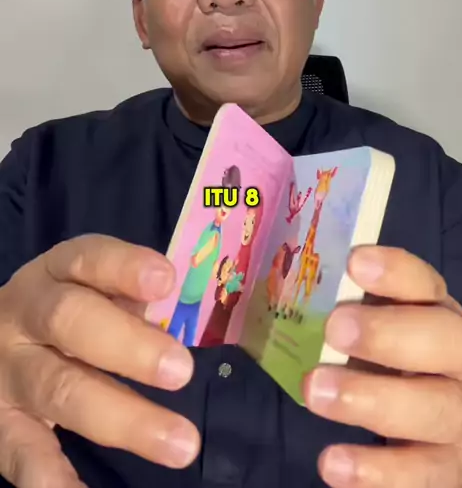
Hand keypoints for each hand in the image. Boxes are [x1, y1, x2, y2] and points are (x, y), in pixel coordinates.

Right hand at [0, 235, 200, 486]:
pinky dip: (55, 479)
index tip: (167, 281)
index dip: (125, 267)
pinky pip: (23, 453)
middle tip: (183, 370)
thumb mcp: (88, 290)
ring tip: (179, 443)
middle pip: (71, 322)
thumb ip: (128, 298)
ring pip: (59, 390)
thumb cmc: (66, 315)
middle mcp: (25, 316)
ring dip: (122, 419)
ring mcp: (9, 372)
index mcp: (55, 273)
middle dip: (130, 346)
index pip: (88, 258)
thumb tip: (183, 311)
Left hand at [303, 246, 461, 487]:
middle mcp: (458, 362)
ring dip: (373, 400)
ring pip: (436, 410)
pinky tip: (332, 464)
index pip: (425, 284)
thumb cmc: (394, 365)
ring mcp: (461, 419)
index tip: (355, 262)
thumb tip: (287, 282)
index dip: (395, 271)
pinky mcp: (447, 469)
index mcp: (437, 313)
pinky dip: (377, 473)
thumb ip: (347, 308)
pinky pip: (420, 476)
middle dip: (388, 334)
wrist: (444, 436)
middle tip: (334, 329)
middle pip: (444, 342)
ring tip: (315, 392)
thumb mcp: (378, 328)